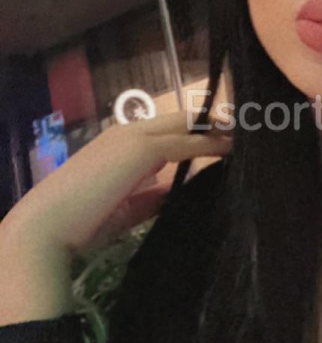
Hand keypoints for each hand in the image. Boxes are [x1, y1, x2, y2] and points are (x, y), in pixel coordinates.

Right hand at [0, 111, 232, 324]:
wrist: (49, 224)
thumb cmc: (81, 220)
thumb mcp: (124, 207)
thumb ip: (150, 196)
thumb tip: (175, 193)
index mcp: (121, 142)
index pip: (169, 128)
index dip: (198, 130)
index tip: (225, 137)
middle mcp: (129, 131)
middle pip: (183, 118)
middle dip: (215, 121)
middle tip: (247, 127)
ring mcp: (135, 137)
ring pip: (188, 124)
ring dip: (219, 129)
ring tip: (249, 134)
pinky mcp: (142, 149)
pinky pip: (187, 141)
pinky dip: (212, 143)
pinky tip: (234, 149)